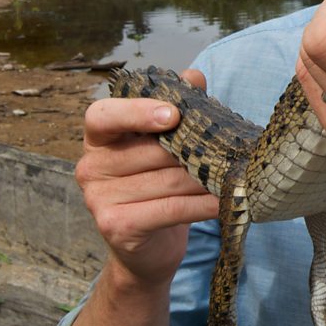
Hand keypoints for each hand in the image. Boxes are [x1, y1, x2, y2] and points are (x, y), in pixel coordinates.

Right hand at [75, 69, 218, 288]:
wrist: (148, 248)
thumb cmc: (159, 184)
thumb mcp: (166, 144)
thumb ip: (178, 107)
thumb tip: (193, 76)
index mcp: (99, 139)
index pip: (102, 115)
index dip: (136, 111)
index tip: (173, 114)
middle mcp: (91, 166)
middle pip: (152, 151)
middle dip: (195, 151)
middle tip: (229, 150)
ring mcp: (98, 199)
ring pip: (168, 180)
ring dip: (206, 178)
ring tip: (235, 175)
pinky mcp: (116, 226)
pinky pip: (171, 209)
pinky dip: (203, 204)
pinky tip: (225, 201)